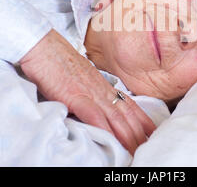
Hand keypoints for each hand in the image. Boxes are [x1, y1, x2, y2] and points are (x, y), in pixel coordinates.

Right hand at [19, 29, 155, 154]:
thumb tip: (95, 105)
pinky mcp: (75, 95)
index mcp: (104, 86)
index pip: (130, 105)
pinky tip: (110, 139)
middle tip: (148, 148)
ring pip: (115, 117)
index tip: (152, 133)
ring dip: (127, 136)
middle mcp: (102, 89)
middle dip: (139, 134)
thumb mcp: (82, 78)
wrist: (44, 47)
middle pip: (126, 115)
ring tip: (136, 151)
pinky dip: (103, 128)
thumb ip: (91, 92)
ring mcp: (90, 92)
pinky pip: (92, 114)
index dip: (143, 121)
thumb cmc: (59, 61)